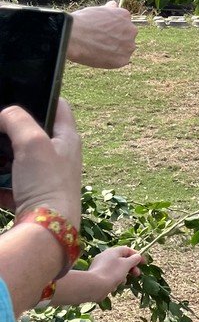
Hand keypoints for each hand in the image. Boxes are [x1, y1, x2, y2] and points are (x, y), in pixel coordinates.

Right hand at [0, 100, 81, 225]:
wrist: (46, 229)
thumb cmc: (47, 183)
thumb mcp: (32, 141)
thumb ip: (17, 119)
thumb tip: (4, 115)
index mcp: (68, 138)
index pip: (59, 105)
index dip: (41, 94)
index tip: (18, 92)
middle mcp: (60, 156)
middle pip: (32, 132)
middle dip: (10, 132)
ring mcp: (45, 176)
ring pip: (17, 157)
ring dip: (2, 157)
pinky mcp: (32, 194)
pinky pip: (9, 181)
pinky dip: (0, 182)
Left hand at [50, 246, 143, 305]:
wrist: (95, 285)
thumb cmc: (112, 273)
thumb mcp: (126, 264)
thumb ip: (134, 259)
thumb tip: (137, 256)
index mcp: (113, 251)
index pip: (128, 250)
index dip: (137, 256)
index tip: (144, 263)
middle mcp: (105, 256)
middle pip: (122, 260)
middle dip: (131, 267)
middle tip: (137, 274)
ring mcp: (100, 265)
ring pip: (116, 269)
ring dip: (123, 275)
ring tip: (123, 282)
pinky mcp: (97, 275)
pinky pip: (109, 276)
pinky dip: (114, 280)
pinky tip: (114, 286)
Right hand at [67, 2, 137, 67]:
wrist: (74, 36)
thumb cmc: (83, 21)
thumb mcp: (98, 9)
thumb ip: (109, 10)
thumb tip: (114, 5)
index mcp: (125, 15)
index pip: (123, 24)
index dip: (112, 29)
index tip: (102, 32)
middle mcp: (131, 29)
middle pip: (126, 37)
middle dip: (117, 39)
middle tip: (100, 41)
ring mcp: (128, 45)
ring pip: (125, 49)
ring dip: (115, 50)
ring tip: (99, 49)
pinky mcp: (123, 59)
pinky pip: (120, 61)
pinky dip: (112, 61)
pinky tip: (100, 56)